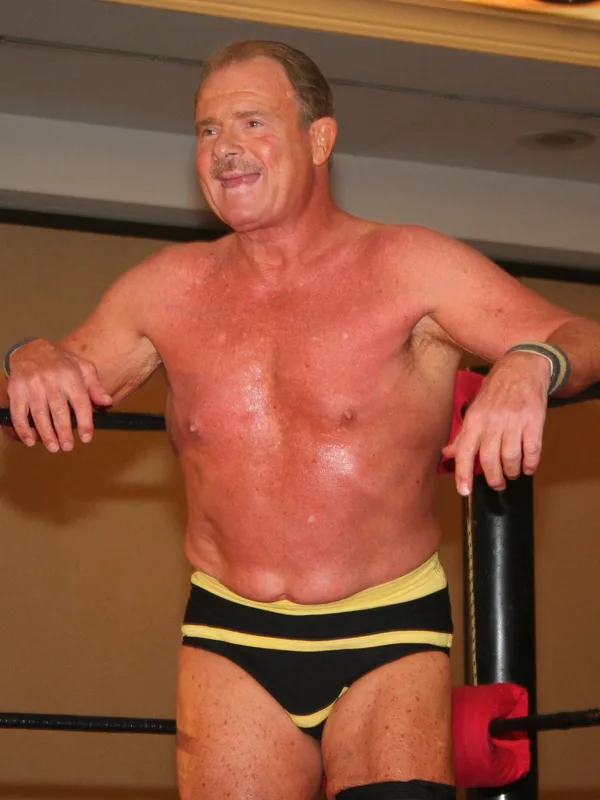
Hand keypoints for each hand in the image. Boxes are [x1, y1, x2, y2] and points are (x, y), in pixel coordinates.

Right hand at [6, 339, 111, 451]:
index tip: (87, 437)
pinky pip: (19, 413)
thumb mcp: (84, 369)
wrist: (32, 350)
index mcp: (71, 376)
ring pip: (39, 415)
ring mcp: (32, 385)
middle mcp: (51, 380)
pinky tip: (30, 440)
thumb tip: (108, 402)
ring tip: (53, 447)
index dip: (85, 422)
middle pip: (59, 411)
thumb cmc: (62, 363)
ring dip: (46, 434)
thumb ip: (96, 387)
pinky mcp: (16, 390)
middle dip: (64, 432)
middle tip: (68, 447)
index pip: (80, 402)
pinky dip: (24, 429)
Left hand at [441, 353, 550, 495]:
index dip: (463, 474)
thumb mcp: (475, 410)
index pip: (464, 451)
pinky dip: (530, 464)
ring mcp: (514, 421)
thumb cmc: (495, 392)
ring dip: (511, 472)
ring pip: (510, 458)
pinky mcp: (534, 420)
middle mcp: (492, 421)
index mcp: (475, 420)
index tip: (464, 491)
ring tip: (512, 473)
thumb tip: (446, 454)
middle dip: (493, 478)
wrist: (522, 368)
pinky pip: (532, 450)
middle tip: (497, 484)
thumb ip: (463, 435)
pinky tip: (528, 467)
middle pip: (489, 460)